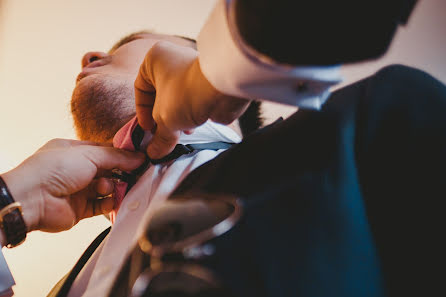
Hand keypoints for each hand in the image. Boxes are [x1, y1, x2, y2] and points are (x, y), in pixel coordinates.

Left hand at [0, 139, 144, 234]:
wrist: (33, 199)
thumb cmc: (53, 170)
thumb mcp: (89, 155)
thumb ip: (117, 157)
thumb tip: (138, 157)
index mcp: (74, 151)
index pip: (104, 150)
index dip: (121, 154)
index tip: (138, 157)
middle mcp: (76, 170)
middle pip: (108, 170)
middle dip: (121, 172)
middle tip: (135, 174)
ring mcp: (78, 189)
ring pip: (106, 188)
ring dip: (114, 188)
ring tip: (112, 188)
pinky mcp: (80, 208)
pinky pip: (101, 205)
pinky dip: (109, 203)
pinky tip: (112, 200)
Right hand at [135, 41, 250, 158]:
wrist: (224, 89)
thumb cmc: (186, 94)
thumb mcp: (165, 120)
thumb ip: (159, 138)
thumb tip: (154, 154)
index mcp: (155, 59)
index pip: (140, 88)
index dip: (142, 112)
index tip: (148, 129)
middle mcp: (174, 61)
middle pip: (160, 95)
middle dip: (162, 118)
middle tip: (163, 135)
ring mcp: (193, 72)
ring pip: (178, 100)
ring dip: (178, 119)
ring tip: (181, 133)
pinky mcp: (208, 85)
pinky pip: (194, 103)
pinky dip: (192, 117)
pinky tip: (194, 129)